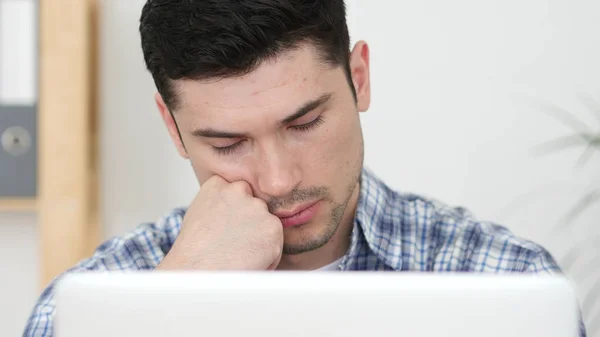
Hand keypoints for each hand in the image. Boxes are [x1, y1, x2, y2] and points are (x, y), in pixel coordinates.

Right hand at [157, 175, 283, 269]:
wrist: (198, 272)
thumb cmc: (194, 252)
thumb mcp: (200, 214)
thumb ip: (220, 204)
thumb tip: (233, 209)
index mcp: (217, 185)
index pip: (237, 189)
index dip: (235, 211)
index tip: (228, 225)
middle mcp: (238, 190)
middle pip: (254, 204)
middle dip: (250, 222)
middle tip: (234, 243)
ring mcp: (257, 208)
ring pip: (267, 223)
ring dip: (259, 238)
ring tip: (238, 254)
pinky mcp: (272, 228)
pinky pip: (276, 244)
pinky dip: (268, 255)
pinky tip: (248, 261)